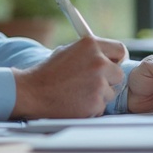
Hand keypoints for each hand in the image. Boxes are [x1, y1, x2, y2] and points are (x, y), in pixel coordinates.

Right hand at [10, 36, 126, 119]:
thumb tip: (107, 55)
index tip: (113, 65)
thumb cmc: (48, 72)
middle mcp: (98, 62)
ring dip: (99, 95)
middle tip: (93, 83)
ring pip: (111, 92)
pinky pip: (101, 106)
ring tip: (77, 92)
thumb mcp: (67, 51)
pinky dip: (91, 107)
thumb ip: (89, 52)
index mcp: (90, 45)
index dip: (117, 59)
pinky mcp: (95, 102)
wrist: (31, 92)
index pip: (120, 50)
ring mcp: (98, 83)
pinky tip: (75, 102)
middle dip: (108, 80)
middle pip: (119, 74)